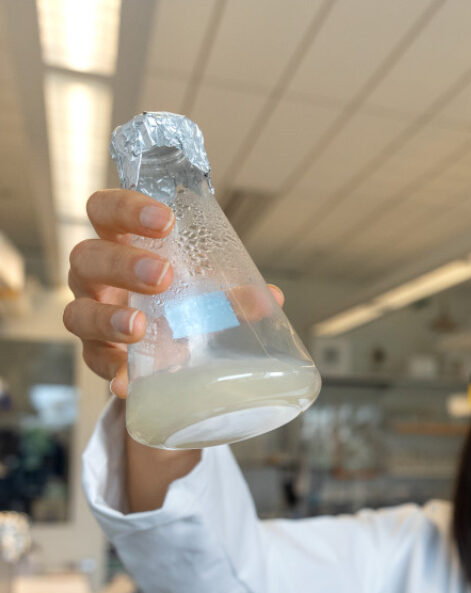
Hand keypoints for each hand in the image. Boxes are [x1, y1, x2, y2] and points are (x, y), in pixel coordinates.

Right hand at [63, 189, 283, 398]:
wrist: (164, 352)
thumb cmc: (178, 301)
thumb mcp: (205, 290)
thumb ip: (233, 292)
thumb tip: (270, 298)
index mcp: (121, 245)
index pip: (105, 211)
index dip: (126, 208)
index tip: (164, 219)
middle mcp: (96, 278)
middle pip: (87, 258)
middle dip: (122, 264)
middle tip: (162, 275)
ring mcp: (91, 317)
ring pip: (76, 312)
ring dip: (107, 318)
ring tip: (137, 327)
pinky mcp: (98, 356)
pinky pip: (95, 362)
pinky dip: (113, 371)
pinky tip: (127, 380)